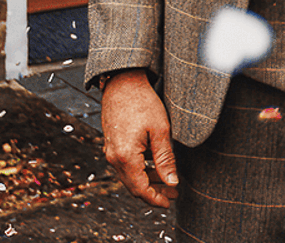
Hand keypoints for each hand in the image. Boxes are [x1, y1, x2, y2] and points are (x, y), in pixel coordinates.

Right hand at [100, 72, 177, 207]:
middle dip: (154, 192)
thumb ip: (165, 160)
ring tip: (168, 180)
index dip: (156, 199)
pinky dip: (140, 170)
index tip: (171, 201)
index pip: (140, 189)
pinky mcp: (112, 144)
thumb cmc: (142, 103)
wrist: (122, 82)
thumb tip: (172, 182)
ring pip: (129, 176)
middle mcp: (114, 157)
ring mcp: (110, 151)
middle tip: (174, 192)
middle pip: (133, 186)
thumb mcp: (160, 131)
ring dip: (148, 181)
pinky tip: (155, 165)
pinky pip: (125, 165)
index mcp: (125, 157)